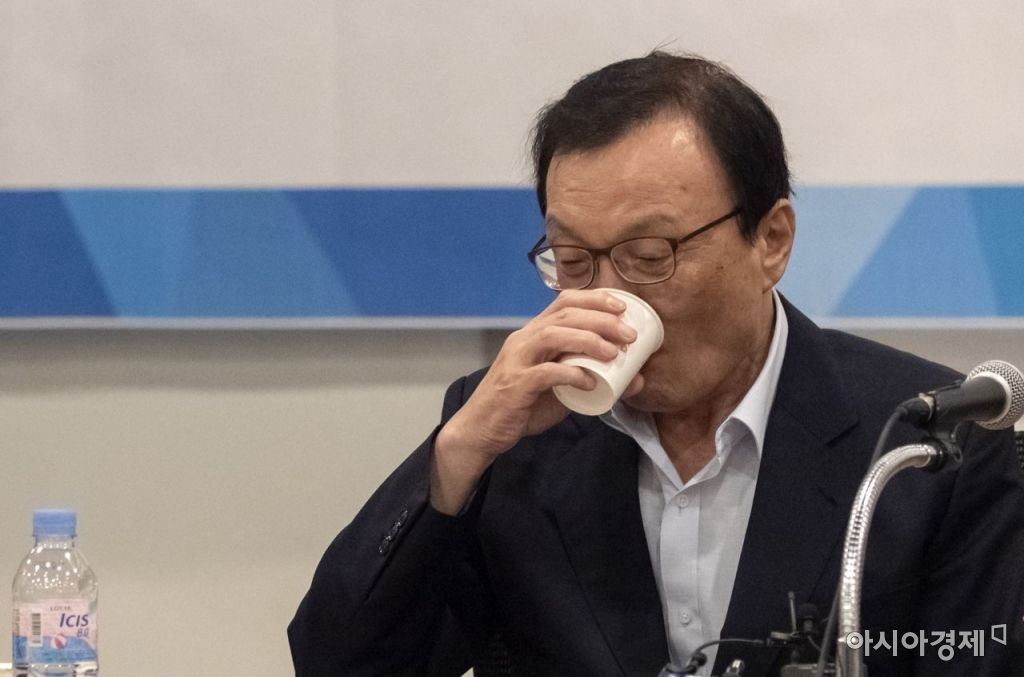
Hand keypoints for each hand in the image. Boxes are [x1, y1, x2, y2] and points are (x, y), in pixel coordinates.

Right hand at [431, 290, 641, 512]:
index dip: (595, 299)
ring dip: (588, 340)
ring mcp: (517, 360)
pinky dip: (571, 374)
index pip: (564, 302)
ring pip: (553, 335)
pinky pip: (545, 372)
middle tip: (629, 334)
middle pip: (564, 314)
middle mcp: (524, 339)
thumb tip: (636, 379)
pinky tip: (589, 383)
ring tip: (614, 353)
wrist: (481, 429)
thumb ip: (591, 379)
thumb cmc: (522, 405)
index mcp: (534, 333)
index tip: (623, 307)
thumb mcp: (561, 389)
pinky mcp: (515, 384)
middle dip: (601, 319)